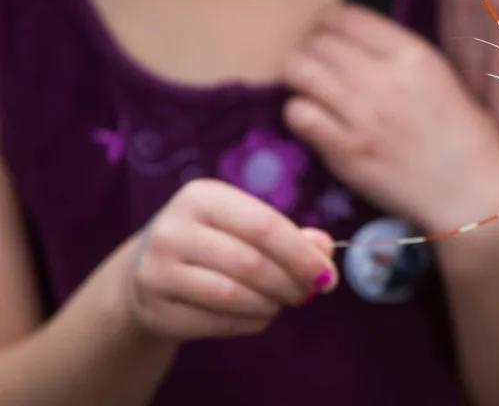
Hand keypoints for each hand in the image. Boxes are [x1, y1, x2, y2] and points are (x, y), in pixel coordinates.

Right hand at [125, 179, 336, 340]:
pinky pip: (217, 322)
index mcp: (201, 197)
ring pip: (233, 296)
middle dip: (290, 283)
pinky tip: (258, 314)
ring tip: (283, 302)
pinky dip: (250, 322)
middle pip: (251, 263)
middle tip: (309, 293)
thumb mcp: (248, 226)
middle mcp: (172, 229)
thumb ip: (291, 235)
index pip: (264, 225)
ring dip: (271, 305)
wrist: (150, 271)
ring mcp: (156, 270)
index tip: (327, 275)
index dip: (301, 254)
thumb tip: (325, 250)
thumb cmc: (216, 242)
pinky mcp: (154, 309)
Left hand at [282, 5, 498, 232]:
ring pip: (298, 71)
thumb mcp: (441, 77)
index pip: (343, 16)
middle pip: (316, 42)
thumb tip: (353, 45)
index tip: (326, 38)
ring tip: (311, 91)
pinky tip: (314, 121)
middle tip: (317, 69)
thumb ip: (398, 56)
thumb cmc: (467, 137)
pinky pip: (297, 114)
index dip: (325, 24)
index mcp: (412, 53)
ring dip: (298, 78)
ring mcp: (362, 114)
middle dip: (310, 51)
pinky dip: (299, 113)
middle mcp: (384, 77)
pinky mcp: (346, 151)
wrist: (473, 193)